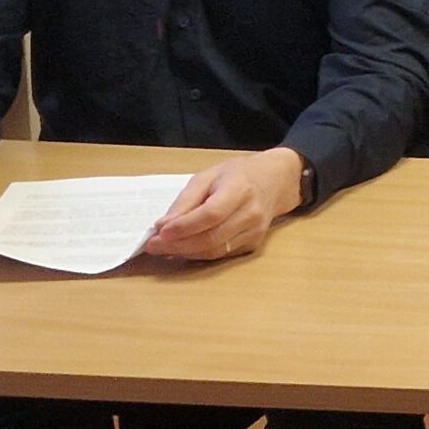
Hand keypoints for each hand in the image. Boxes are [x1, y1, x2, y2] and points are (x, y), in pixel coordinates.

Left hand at [146, 148, 303, 259]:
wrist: (276, 181)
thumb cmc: (238, 175)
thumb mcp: (208, 176)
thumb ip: (186, 200)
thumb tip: (162, 226)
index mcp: (240, 188)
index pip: (211, 214)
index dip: (184, 226)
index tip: (159, 232)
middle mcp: (251, 213)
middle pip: (211, 238)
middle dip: (177, 245)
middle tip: (152, 245)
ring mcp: (255, 231)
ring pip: (214, 251)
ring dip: (184, 252)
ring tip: (163, 248)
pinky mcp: (254, 244)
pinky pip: (221, 254)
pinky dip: (198, 254)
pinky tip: (184, 248)